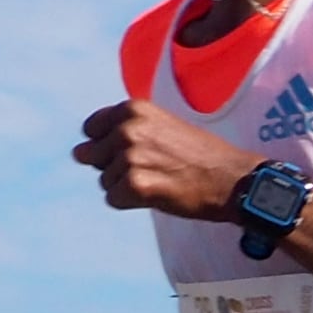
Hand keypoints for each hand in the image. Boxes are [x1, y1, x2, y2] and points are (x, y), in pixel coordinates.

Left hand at [75, 99, 254, 221]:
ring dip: (126, 186)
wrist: (235, 180)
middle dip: (115, 167)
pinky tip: (157, 196)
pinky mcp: (135, 185)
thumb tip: (77, 153)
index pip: (90, 129)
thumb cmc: (202, 155)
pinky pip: (114, 199)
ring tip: (160, 182)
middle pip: (93, 156)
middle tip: (153, 170)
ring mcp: (130, 157)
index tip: (138, 152)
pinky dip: (131, 202)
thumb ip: (122, 131)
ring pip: (104, 180)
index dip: (109, 145)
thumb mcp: (162, 126)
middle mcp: (127, 129)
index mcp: (133, 110)